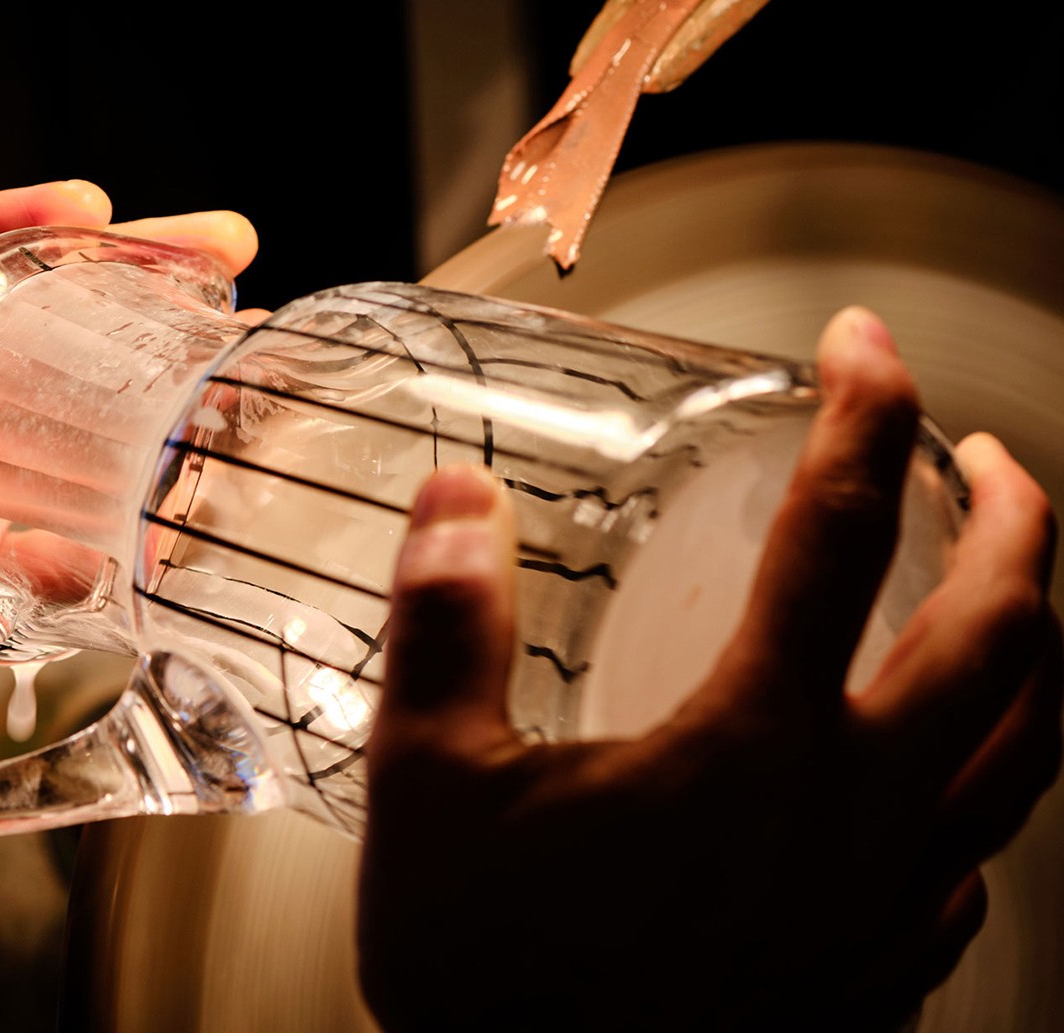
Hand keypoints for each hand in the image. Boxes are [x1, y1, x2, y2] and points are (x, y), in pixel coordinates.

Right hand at [357, 307, 1061, 1030]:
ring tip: (1011, 583)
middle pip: (1004, 629)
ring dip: (1035, 637)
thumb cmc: (489, 984)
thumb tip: (453, 503)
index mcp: (751, 745)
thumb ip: (444, 631)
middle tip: (980, 457)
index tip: (861, 345)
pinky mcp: (883, 973)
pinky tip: (936, 773)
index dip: (864, 413)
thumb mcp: (430, 791)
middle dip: (1013, 514)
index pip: (840, 531)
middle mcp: (852, 815)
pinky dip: (980, 777)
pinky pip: (979, 852)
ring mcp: (887, 902)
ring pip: (1033, 743)